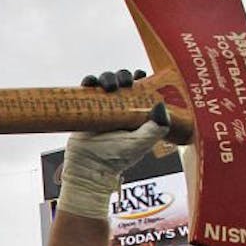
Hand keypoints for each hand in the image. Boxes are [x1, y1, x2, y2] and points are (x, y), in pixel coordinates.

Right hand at [57, 69, 168, 219]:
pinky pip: (86, 90)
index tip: (140, 76)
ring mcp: (101, 108)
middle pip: (121, 82)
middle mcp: (118, 108)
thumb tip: (161, 105)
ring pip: (104, 83)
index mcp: (134, 113)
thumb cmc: (117, 159)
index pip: (140, 90)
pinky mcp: (85, 109)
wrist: (90, 169)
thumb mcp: (142, 143)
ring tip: (109, 86)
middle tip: (124, 84)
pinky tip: (90, 83)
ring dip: (107, 77)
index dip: (140, 79)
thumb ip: (157, 127)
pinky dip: (88, 82)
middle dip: (123, 77)